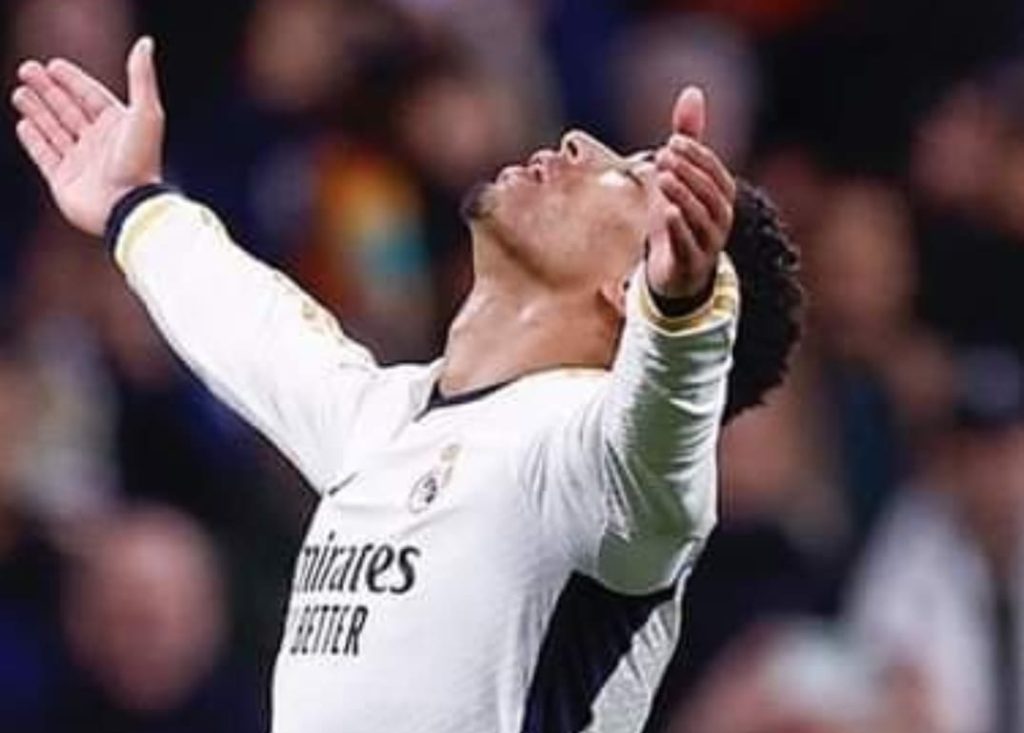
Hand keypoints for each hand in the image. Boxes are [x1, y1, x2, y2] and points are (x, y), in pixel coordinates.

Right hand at [10, 37, 164, 236]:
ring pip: (55, 130)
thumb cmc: (140, 161)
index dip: (73, 81)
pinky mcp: (64, 182)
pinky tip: (24, 123)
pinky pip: (45, 156)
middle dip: (48, 90)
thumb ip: (141, 77)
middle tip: (27, 69)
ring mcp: (81, 163)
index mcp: (120, 128)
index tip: (54, 64)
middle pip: (69, 110)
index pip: (91, 97)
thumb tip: (145, 43)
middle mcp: (100, 144)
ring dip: (38, 110)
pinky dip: (34, 139)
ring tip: (20, 91)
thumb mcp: (146, 113)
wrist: (128, 206)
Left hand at [646, 87, 735, 299]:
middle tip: (663, 155)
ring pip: (700, 218)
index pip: (715, 172)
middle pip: (709, 193)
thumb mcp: (679, 175)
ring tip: (662, 178)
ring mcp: (708, 243)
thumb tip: (692, 91)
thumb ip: (688, 138)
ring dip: (682, 195)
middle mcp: (721, 219)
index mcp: (722, 197)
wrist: (674, 273)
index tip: (672, 142)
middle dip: (688, 172)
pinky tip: (665, 211)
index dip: (697, 156)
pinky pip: (688, 244)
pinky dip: (678, 228)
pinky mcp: (690, 263)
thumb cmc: (678, 217)